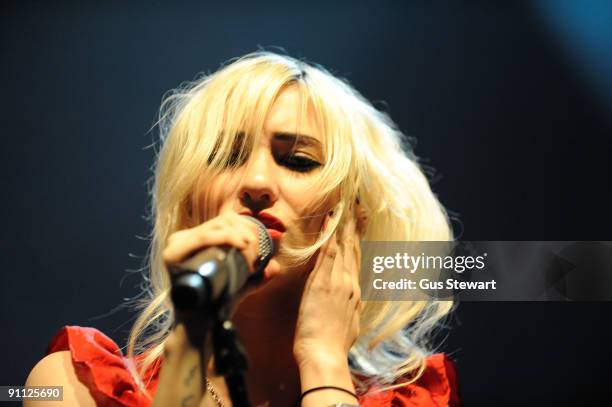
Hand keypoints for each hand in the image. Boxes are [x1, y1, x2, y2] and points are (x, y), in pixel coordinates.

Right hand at [162, 211, 280, 311]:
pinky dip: (228, 238)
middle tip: (257, 261)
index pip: (226, 220)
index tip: (261, 249)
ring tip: (250, 264)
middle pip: (225, 220)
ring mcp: (176, 246)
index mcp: (195, 241)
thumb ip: (257, 275)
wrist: (200, 329)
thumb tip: (276, 266)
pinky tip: (241, 248)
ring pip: (219, 225)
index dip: (249, 228)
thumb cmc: (217, 306)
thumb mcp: (239, 285)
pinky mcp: (173, 255)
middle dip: (249, 235)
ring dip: (243, 239)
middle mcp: (182, 239)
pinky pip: (204, 236)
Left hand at [293, 206, 361, 369]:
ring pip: (343, 246)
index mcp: (354, 293)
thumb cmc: (333, 346)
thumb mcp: (349, 325)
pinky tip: (331, 219)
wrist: (325, 355)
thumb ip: (350, 310)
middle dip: (355, 226)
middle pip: (353, 248)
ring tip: (346, 205)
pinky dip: (330, 234)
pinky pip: (328, 252)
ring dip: (344, 224)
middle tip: (357, 206)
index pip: (356, 260)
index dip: (358, 241)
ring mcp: (338, 281)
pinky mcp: (323, 282)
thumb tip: (353, 304)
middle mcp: (349, 283)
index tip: (360, 224)